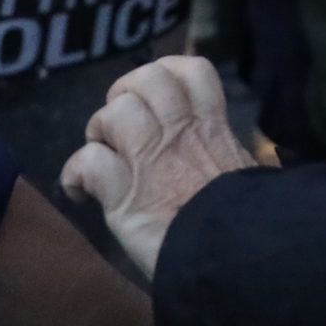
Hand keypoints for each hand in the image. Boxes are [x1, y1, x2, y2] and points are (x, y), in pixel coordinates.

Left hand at [61, 57, 254, 277]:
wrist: (238, 255)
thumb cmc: (250, 223)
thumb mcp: (251, 178)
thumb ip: (236, 162)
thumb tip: (242, 167)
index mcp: (212, 129)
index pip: (193, 70)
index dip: (168, 73)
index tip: (161, 99)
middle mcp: (178, 134)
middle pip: (146, 79)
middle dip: (125, 95)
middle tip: (126, 128)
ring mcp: (148, 161)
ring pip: (112, 113)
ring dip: (99, 132)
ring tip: (107, 157)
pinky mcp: (122, 195)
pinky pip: (86, 162)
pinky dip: (75, 177)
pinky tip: (83, 194)